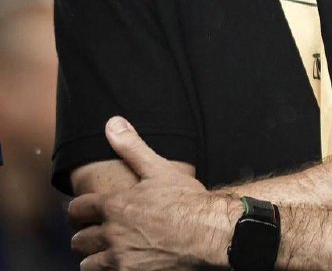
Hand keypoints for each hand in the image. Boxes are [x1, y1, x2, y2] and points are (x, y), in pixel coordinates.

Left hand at [69, 117, 237, 269]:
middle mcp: (111, 234)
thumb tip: (112, 123)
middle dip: (85, 233)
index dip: (78, 209)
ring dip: (94, 256)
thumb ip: (131, 147)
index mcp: (114, 205)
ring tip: (106, 249)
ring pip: (87, 263)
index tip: (84, 210)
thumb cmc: (185, 199)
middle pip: (78, 240)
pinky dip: (107, 270)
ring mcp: (119, 259)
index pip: (76, 209)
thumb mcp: (158, 168)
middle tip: (95, 230)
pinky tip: (121, 262)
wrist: (207, 232)